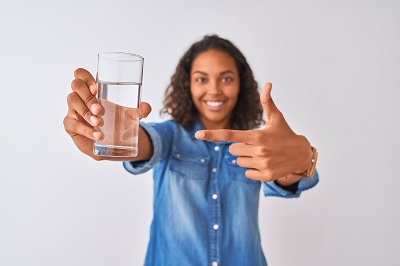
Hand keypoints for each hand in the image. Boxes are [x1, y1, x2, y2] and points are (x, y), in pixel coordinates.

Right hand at [63, 68, 151, 159]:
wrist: (112, 143)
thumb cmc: (118, 122)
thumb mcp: (131, 116)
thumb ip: (141, 110)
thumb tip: (146, 106)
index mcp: (92, 89)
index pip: (81, 74)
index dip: (86, 77)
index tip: (96, 89)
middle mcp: (80, 96)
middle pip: (75, 85)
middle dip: (88, 97)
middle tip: (100, 110)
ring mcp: (73, 109)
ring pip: (72, 101)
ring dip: (85, 112)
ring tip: (99, 123)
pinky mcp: (70, 124)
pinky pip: (72, 123)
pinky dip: (86, 129)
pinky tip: (97, 135)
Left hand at [195, 83, 311, 182]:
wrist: (302, 154)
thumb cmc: (285, 134)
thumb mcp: (277, 118)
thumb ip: (268, 102)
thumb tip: (268, 84)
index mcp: (257, 135)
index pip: (230, 135)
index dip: (212, 135)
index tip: (197, 134)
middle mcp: (259, 150)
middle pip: (232, 150)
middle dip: (240, 147)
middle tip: (255, 145)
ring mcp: (263, 164)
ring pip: (239, 162)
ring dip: (247, 159)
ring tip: (262, 154)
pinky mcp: (266, 175)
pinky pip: (247, 173)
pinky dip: (253, 170)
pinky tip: (266, 164)